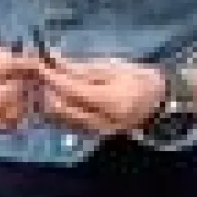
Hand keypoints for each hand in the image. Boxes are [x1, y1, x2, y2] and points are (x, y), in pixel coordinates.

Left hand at [33, 55, 166, 136]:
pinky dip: (58, 111)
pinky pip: (68, 125)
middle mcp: (102, 122)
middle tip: (41, 74)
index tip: (40, 64)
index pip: (72, 91)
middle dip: (47, 91)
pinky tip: (57, 97)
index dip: (52, 77)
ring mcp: (97, 132)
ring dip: (50, 102)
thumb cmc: (136, 79)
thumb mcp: (110, 68)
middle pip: (62, 110)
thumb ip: (80, 69)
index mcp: (111, 101)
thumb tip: (53, 61)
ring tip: (47, 84)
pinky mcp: (93, 136)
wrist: (156, 102)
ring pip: (61, 120)